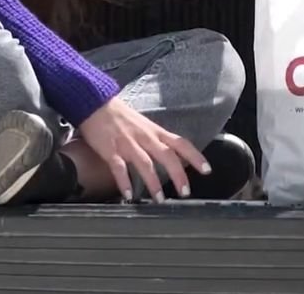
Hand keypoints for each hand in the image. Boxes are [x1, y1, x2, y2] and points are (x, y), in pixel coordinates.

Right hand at [77, 97, 208, 202]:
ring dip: (153, 183)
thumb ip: (157, 141)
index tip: (207, 170)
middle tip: (185, 193)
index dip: (195, 156)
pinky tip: (128, 195)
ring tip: (159, 199)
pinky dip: (124, 182)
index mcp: (155, 132)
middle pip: (167, 156)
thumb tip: (172, 158)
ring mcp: (128, 144)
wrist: (96, 104)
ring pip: (145, 164)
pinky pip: (119, 168)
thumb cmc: (121, 117)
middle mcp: (145, 137)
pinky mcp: (110, 149)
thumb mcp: (145, 126)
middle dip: (178, 175)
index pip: (181, 143)